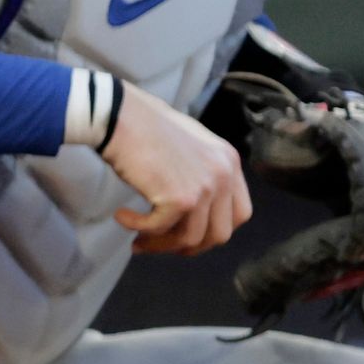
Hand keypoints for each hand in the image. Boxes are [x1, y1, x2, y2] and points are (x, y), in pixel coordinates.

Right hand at [105, 95, 252, 256]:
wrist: (123, 116)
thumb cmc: (148, 130)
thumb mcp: (192, 149)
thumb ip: (203, 175)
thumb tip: (194, 215)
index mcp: (230, 162)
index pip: (240, 214)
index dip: (214, 231)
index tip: (188, 235)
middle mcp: (225, 174)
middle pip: (220, 234)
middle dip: (189, 246)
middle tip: (161, 243)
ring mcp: (206, 187)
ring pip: (190, 239)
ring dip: (160, 244)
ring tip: (138, 239)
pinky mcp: (180, 198)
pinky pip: (159, 230)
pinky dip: (138, 228)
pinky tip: (122, 216)